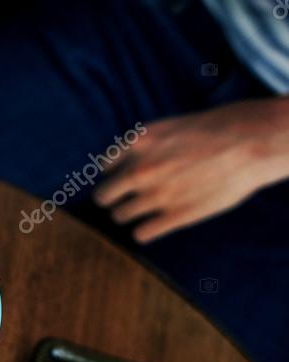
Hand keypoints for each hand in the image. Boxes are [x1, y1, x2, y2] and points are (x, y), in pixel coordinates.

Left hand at [94, 98, 288, 242]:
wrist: (257, 141)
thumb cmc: (223, 128)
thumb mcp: (175, 126)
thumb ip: (148, 147)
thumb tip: (127, 166)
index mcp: (140, 141)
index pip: (104, 167)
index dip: (117, 173)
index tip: (130, 175)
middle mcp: (140, 169)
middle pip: (103, 196)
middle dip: (115, 198)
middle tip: (133, 197)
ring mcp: (156, 194)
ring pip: (119, 217)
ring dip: (132, 215)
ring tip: (152, 208)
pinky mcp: (174, 216)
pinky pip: (140, 234)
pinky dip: (146, 231)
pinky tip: (160, 223)